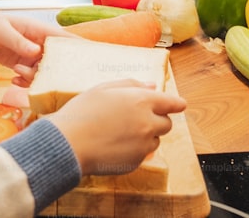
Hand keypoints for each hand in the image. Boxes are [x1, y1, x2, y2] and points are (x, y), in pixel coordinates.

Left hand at [0, 12, 74, 86]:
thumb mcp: (2, 31)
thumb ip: (18, 41)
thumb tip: (36, 51)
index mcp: (37, 30)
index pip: (62, 39)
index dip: (77, 47)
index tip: (90, 58)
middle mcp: (37, 43)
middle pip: (55, 60)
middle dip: (49, 70)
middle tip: (35, 73)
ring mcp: (30, 55)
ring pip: (43, 71)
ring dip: (32, 77)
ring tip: (17, 72)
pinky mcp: (22, 64)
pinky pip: (31, 77)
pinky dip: (24, 82)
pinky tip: (14, 80)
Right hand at [46, 80, 186, 175]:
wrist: (68, 144)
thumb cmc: (82, 112)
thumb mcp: (103, 88)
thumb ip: (131, 85)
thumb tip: (151, 85)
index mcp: (141, 101)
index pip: (171, 103)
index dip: (176, 103)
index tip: (180, 104)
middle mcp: (148, 123)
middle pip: (166, 123)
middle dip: (156, 120)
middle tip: (136, 118)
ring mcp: (143, 145)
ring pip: (155, 140)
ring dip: (146, 136)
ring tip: (120, 132)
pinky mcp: (137, 162)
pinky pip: (142, 154)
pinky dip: (134, 150)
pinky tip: (114, 145)